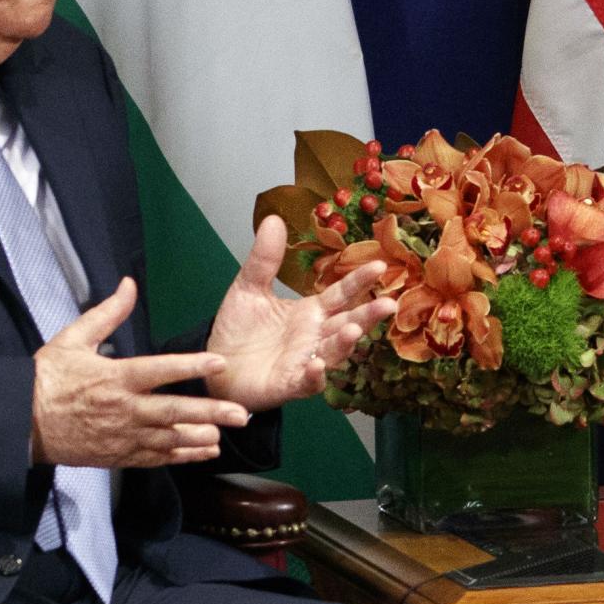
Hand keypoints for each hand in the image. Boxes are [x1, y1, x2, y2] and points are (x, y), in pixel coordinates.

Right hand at [32, 277, 251, 467]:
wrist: (19, 422)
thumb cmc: (46, 379)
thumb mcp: (73, 339)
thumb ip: (107, 313)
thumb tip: (129, 284)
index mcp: (114, 377)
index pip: (160, 370)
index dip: (191, 366)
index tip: (220, 363)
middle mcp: (123, 408)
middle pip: (174, 410)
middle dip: (210, 412)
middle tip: (240, 413)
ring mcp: (122, 435)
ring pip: (168, 438)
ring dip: (199, 437)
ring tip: (226, 435)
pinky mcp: (118, 454)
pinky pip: (155, 458)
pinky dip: (181, 456)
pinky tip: (202, 452)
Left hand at [204, 215, 393, 411]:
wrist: (216, 366)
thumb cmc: (238, 330)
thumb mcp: (248, 288)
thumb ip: (264, 259)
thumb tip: (274, 218)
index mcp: (310, 313)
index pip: (340, 294)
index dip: (359, 281)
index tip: (379, 264)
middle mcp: (314, 337)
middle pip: (347, 324)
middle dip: (367, 316)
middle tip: (388, 304)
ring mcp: (305, 362)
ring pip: (334, 353)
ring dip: (345, 343)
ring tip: (352, 330)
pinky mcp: (289, 385)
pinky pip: (308, 383)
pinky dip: (315, 376)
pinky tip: (318, 365)